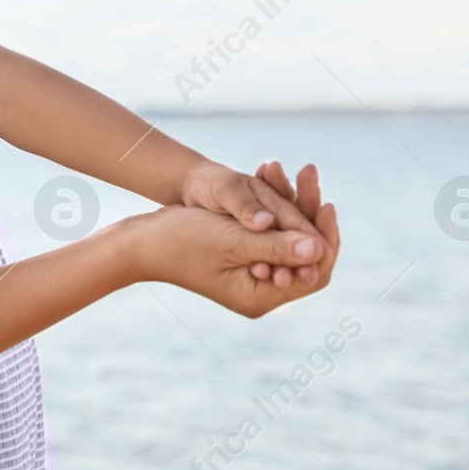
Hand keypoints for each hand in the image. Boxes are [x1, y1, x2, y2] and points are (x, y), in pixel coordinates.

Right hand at [121, 194, 339, 318]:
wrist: (142, 240)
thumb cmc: (181, 240)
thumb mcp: (232, 241)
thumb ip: (276, 246)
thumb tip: (319, 250)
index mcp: (260, 298)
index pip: (313, 273)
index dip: (324, 239)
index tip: (326, 204)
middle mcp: (261, 292)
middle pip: (305, 256)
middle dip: (310, 217)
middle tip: (312, 179)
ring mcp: (253, 276)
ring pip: (290, 240)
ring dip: (295, 206)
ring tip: (298, 171)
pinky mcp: (244, 258)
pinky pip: (273, 233)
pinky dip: (277, 209)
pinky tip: (276, 179)